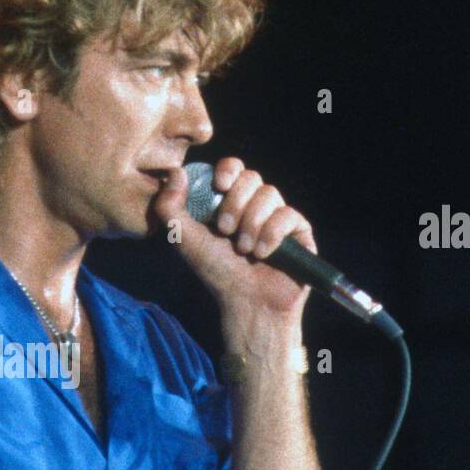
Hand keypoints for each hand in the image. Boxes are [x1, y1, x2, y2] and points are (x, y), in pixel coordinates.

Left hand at [154, 158, 316, 321]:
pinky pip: (288, 215)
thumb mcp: (185, 239)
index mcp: (229, 201)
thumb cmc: (216, 271)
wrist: (245, 301)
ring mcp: (278, 216)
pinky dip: (271, 234)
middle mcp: (255, 205)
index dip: (228, 170)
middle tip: (225, 230)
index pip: (233, 167)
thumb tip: (175, 172)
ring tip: (243, 249)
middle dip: (235, 203)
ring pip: (269, 194)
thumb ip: (170, 207)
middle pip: (251, 177)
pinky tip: (262, 254)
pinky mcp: (299, 230)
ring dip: (251, 223)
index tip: (219, 186)